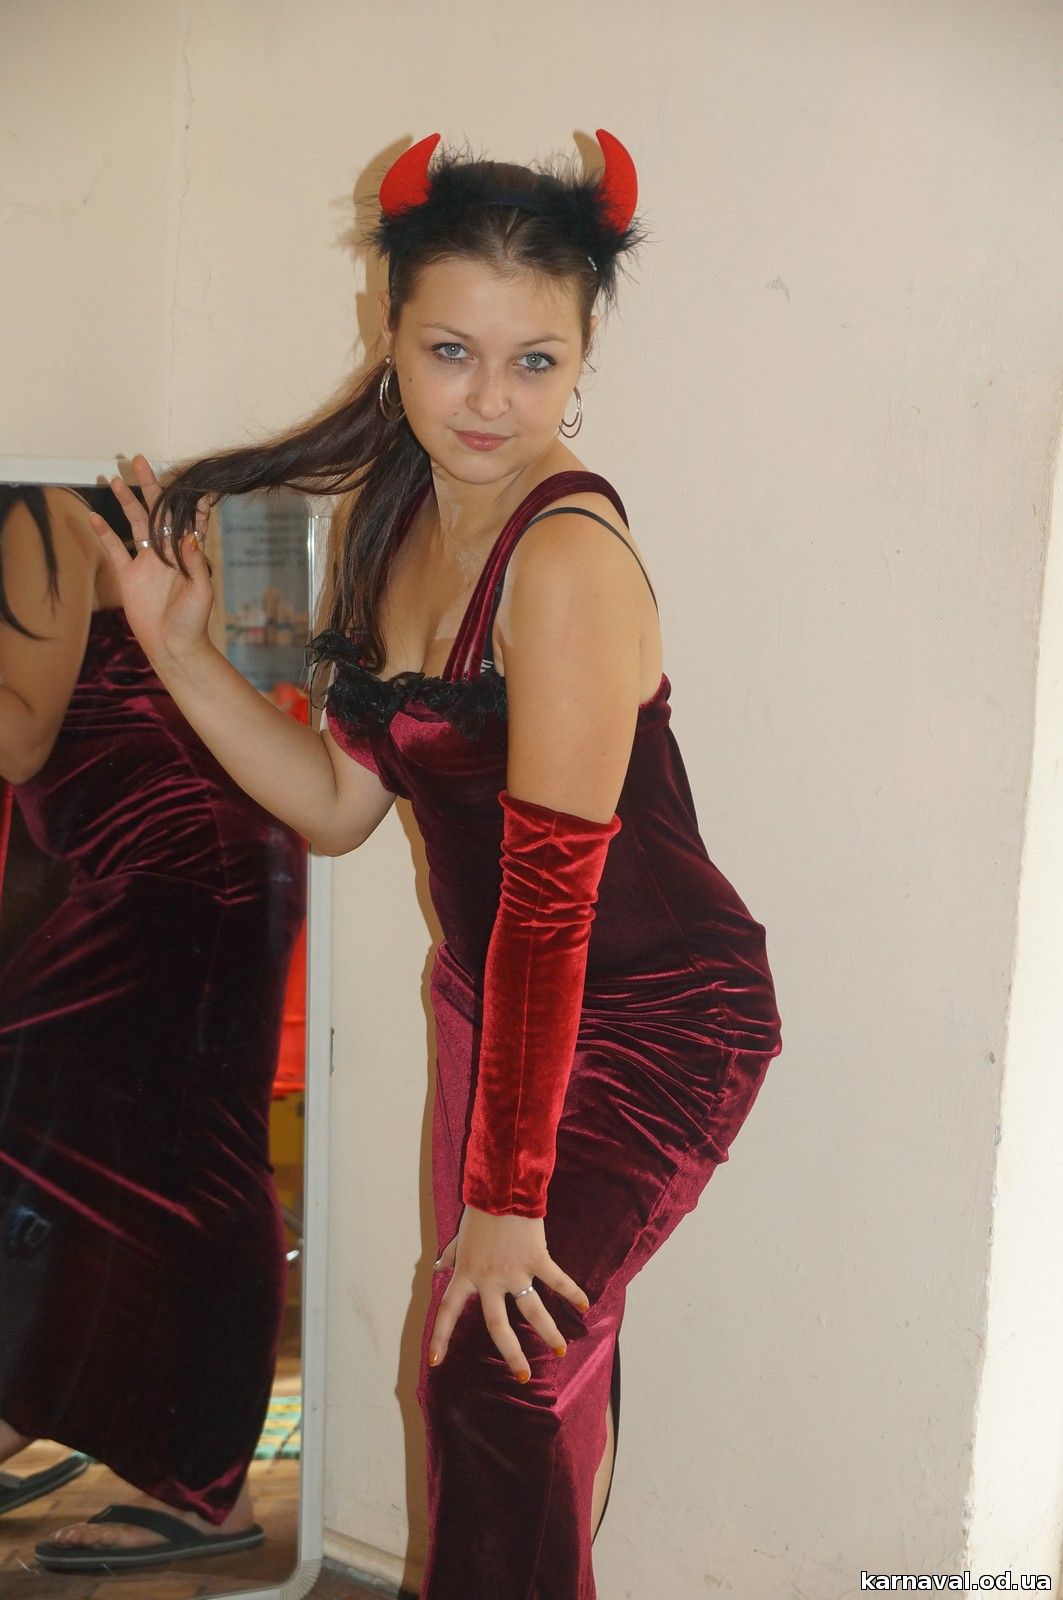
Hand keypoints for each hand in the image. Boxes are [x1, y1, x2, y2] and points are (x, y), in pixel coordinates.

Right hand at [89, 455, 213, 667]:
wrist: (173, 647)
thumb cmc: (194, 622)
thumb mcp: (201, 592)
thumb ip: (196, 564)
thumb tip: (190, 536)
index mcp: (188, 553)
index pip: (189, 518)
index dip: (189, 498)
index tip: (188, 476)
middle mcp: (167, 551)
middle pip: (157, 511)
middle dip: (150, 486)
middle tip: (141, 461)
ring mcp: (146, 561)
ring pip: (135, 523)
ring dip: (126, 502)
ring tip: (116, 480)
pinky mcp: (127, 575)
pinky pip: (113, 549)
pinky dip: (103, 533)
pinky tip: (94, 516)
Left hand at [428, 1204, 589, 1382]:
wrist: (502, 1189)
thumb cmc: (479, 1212)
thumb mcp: (460, 1237)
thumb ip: (451, 1257)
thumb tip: (438, 1271)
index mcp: (466, 1274)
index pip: (447, 1311)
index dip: (440, 1337)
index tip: (434, 1361)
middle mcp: (489, 1279)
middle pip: (497, 1326)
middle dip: (511, 1354)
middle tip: (522, 1377)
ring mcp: (514, 1271)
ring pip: (532, 1311)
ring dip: (548, 1333)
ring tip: (560, 1351)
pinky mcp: (536, 1258)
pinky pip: (557, 1280)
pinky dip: (572, 1293)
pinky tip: (584, 1306)